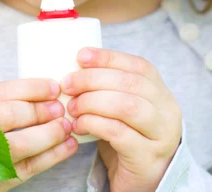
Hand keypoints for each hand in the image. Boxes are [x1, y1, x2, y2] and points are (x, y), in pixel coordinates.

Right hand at [0, 78, 77, 189]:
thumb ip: (1, 103)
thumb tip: (45, 92)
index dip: (28, 88)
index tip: (53, 87)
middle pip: (5, 116)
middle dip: (37, 110)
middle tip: (60, 108)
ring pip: (17, 145)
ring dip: (47, 134)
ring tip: (66, 127)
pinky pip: (27, 169)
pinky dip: (51, 156)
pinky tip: (67, 146)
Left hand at [60, 48, 181, 191]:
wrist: (141, 181)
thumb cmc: (126, 138)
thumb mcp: (120, 107)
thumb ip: (108, 88)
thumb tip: (74, 70)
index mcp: (160, 92)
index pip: (138, 65)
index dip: (108, 57)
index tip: (81, 56)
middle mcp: (167, 110)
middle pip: (130, 83)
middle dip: (93, 79)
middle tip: (68, 84)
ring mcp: (161, 135)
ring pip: (126, 106)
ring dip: (92, 102)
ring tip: (72, 107)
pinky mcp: (148, 158)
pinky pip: (118, 133)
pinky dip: (94, 124)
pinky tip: (79, 125)